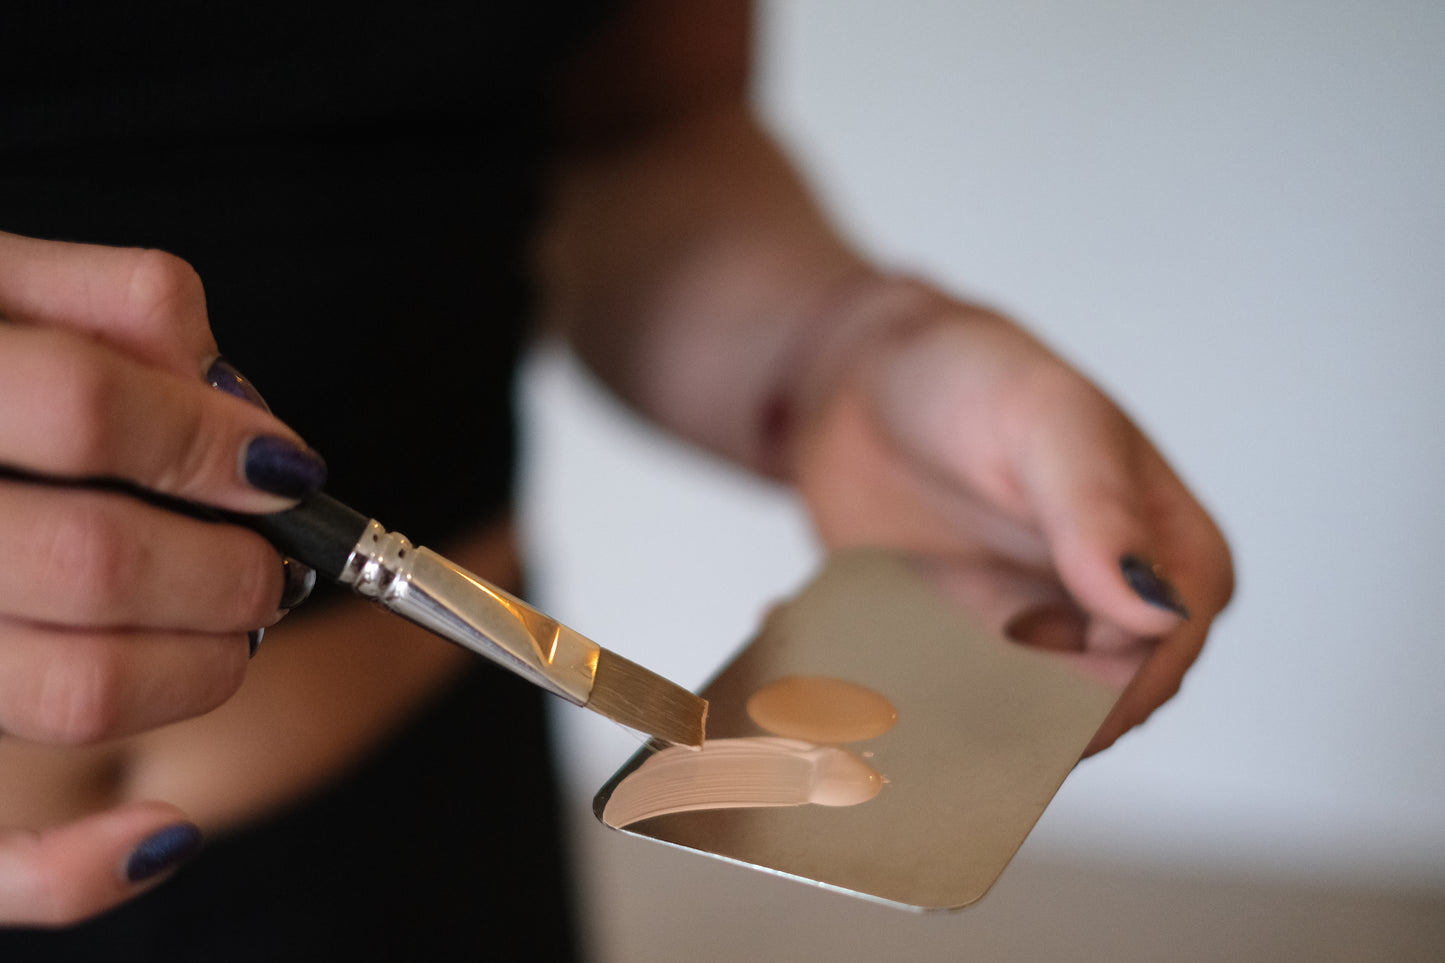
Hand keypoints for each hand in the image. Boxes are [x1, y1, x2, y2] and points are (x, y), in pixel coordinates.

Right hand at [0, 230, 324, 923]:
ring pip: (69, 689)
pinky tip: (163, 835)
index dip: (213, 442)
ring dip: (199, 671)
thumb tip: (238, 399)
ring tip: (229, 635)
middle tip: (268, 570)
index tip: (286, 468)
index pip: (88, 408)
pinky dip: (80, 869)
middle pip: (94, 560)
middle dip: (227, 569)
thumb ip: (114, 304)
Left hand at [784, 276, 1233, 754]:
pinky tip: (843, 679)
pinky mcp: (964, 654)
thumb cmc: (972, 377)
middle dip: (1018, 722)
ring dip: (953, 723)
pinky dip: (899, 702)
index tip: (1027, 697)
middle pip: (1091, 710)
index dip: (1106, 692)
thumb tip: (1154, 609)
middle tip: (936, 699)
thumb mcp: (1046, 419)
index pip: (1162, 658)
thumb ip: (1098, 509)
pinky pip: (947, 706)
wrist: (861, 385)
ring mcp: (1036, 641)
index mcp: (1172, 555)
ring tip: (883, 698)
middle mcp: (1113, 613)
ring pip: (1015, 723)